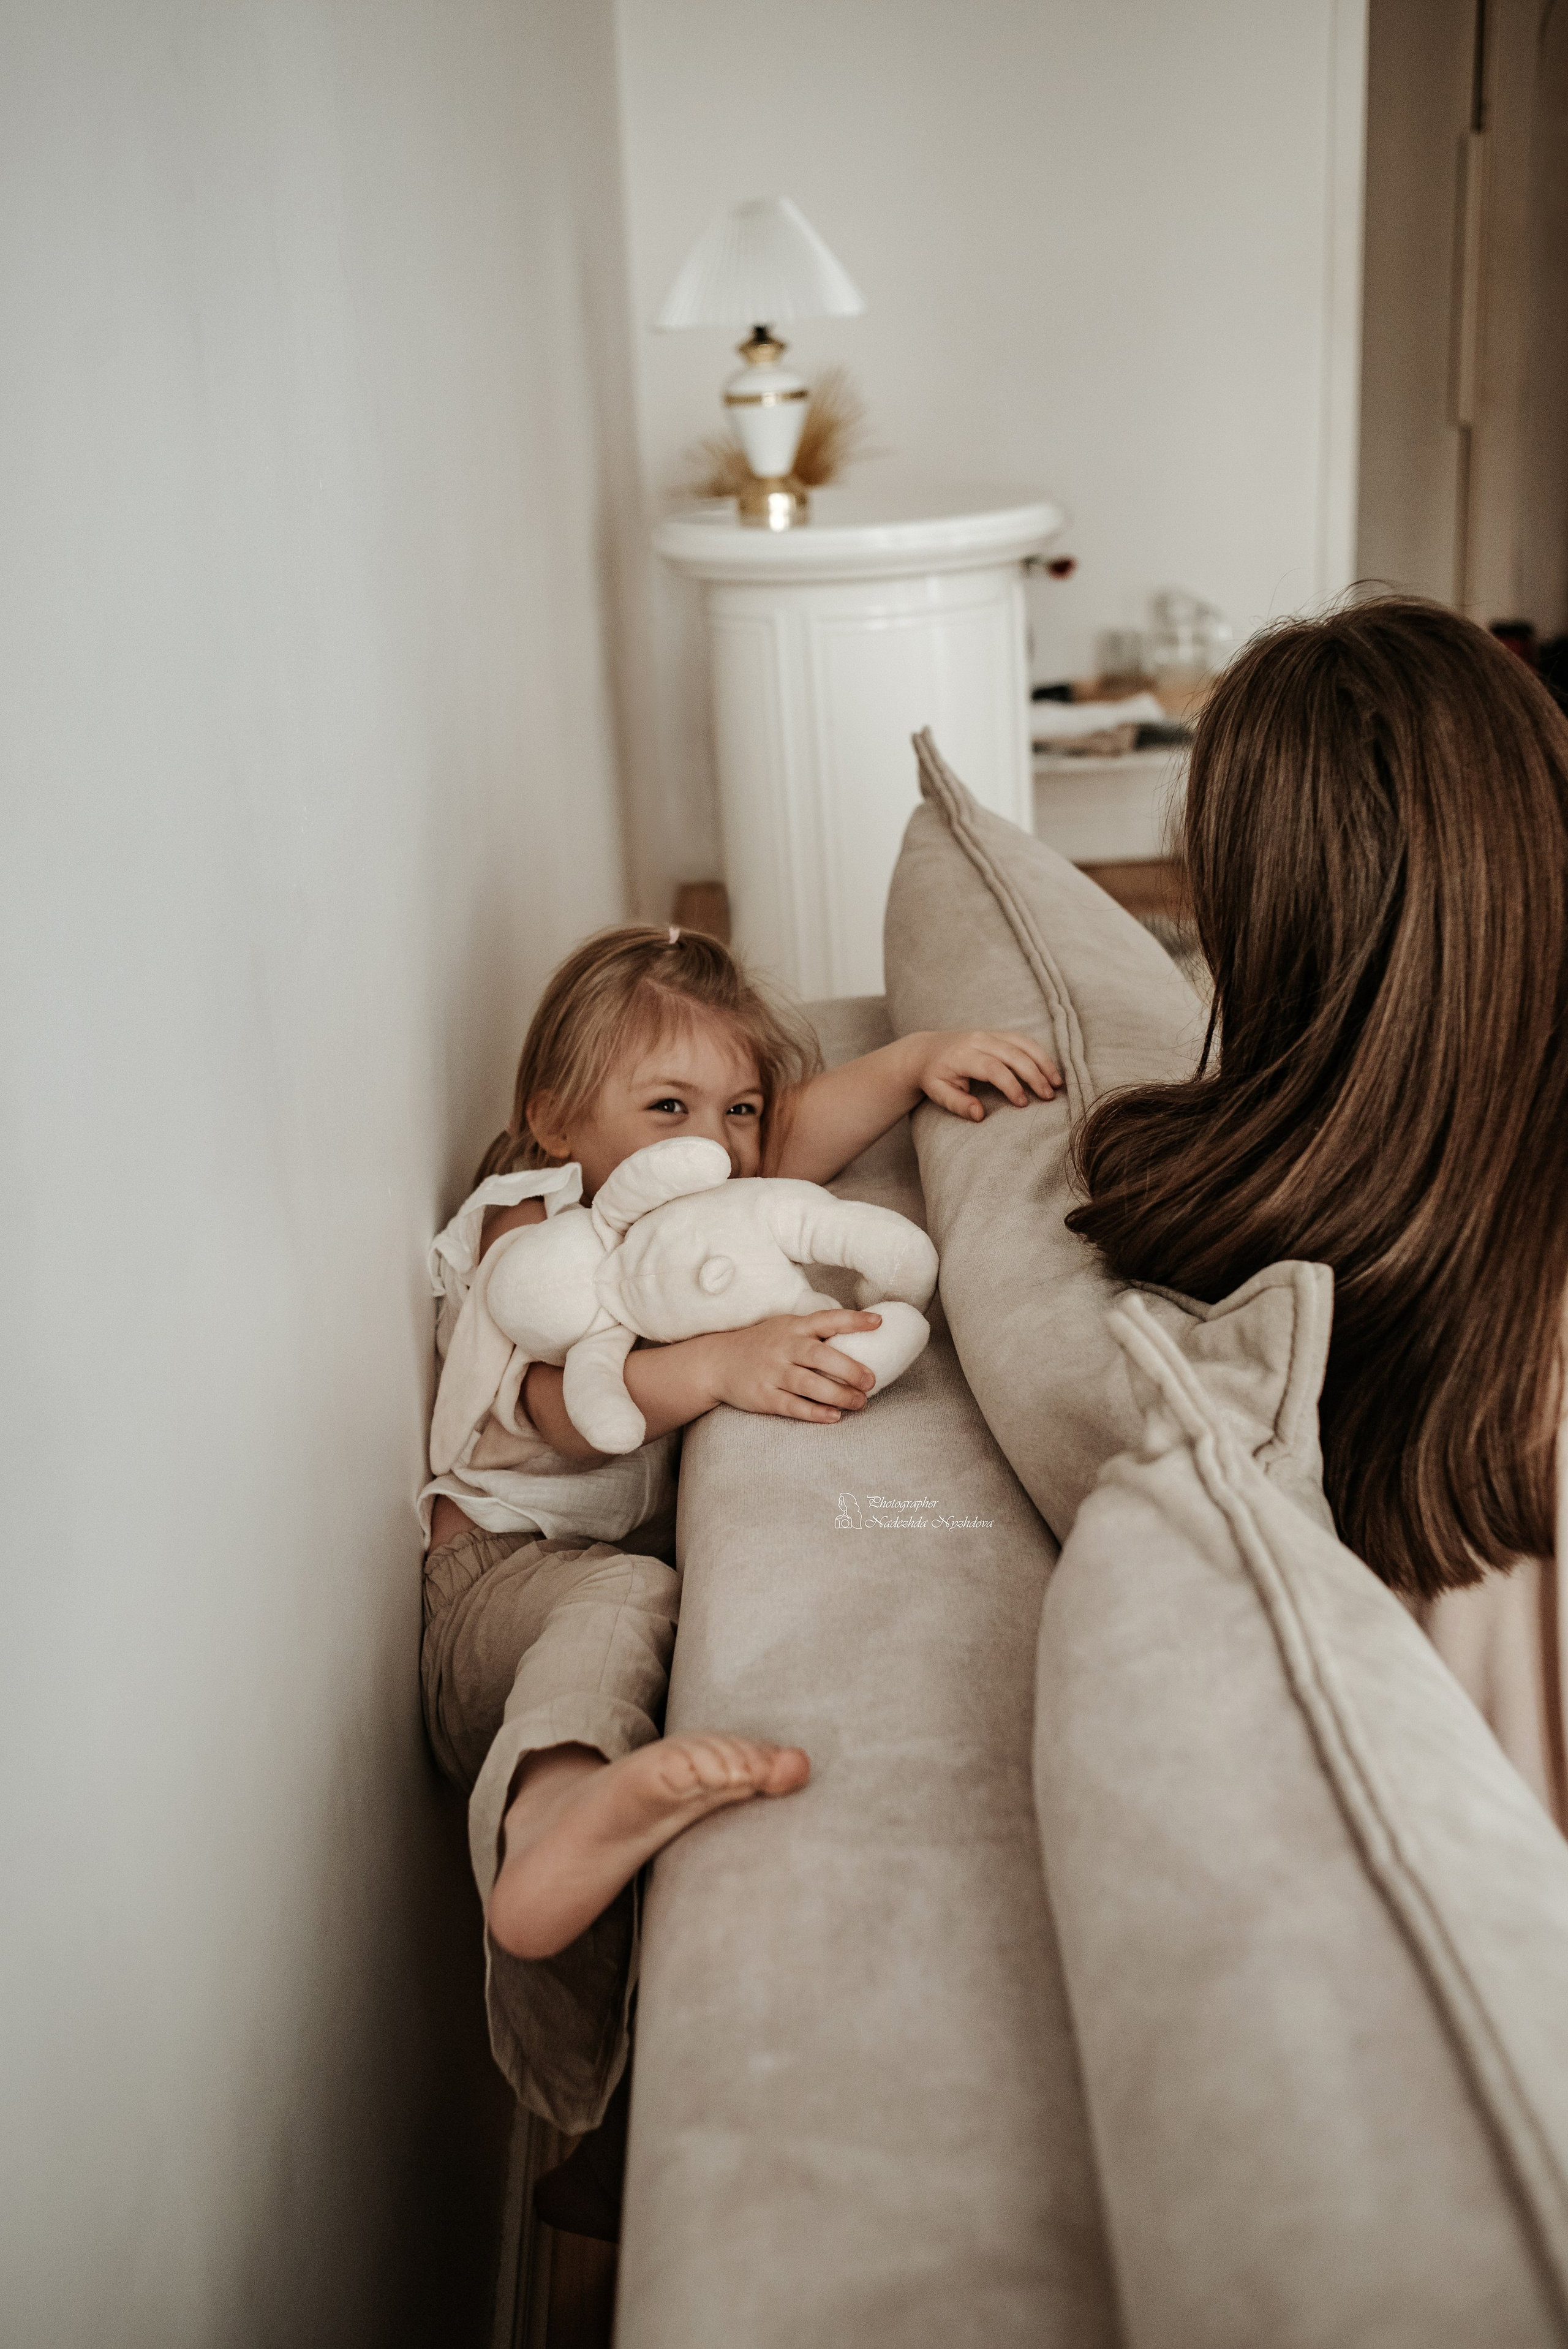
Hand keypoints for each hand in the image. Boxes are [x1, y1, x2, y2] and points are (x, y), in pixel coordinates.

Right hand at [704, 1310, 881, 1423]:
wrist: (717, 1362)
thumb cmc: (763, 1345)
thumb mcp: (786, 1328)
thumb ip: (816, 1333)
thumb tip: (861, 1339)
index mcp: (794, 1327)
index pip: (827, 1320)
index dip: (853, 1321)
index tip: (878, 1322)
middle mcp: (784, 1347)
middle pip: (820, 1356)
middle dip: (849, 1369)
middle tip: (871, 1381)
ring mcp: (772, 1372)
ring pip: (809, 1384)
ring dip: (838, 1395)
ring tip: (859, 1402)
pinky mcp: (764, 1396)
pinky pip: (793, 1406)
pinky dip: (815, 1413)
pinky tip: (833, 1416)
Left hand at [908, 1028, 1061, 1121]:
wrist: (927, 1050)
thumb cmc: (934, 1075)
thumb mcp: (939, 1093)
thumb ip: (959, 1104)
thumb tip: (980, 1115)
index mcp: (963, 1055)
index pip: (993, 1068)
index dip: (1011, 1085)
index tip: (1023, 1103)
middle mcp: (979, 1040)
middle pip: (1014, 1054)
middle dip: (1034, 1075)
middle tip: (1048, 1097)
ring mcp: (990, 1034)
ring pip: (1023, 1043)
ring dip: (1043, 1062)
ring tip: (1057, 1084)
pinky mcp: (998, 1034)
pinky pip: (1023, 1040)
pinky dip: (1040, 1054)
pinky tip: (1050, 1071)